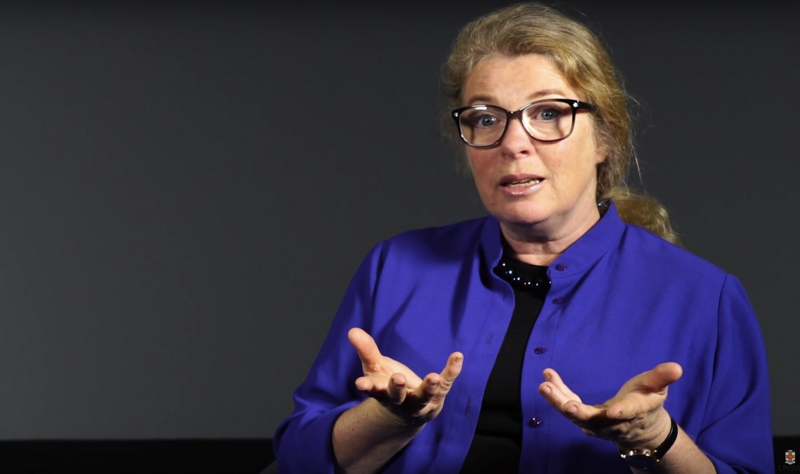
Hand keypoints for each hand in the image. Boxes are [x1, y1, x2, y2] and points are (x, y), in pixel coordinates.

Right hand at [348, 328, 462, 426]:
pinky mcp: (437, 397)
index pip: (374, 391)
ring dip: (428, 388)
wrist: (407, 414)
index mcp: (382, 393)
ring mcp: (420, 402)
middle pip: (398, 397)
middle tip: (398, 379)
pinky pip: (446, 385)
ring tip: (433, 377)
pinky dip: (452, 371)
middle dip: (398, 389)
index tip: (360, 384)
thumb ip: (366, 350)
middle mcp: (400, 401)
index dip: (368, 387)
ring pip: (424, 397)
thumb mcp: (375, 368)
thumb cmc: (388, 386)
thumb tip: (352, 330)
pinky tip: (457, 356)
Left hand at [538, 363, 681, 448]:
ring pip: (576, 415)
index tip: (612, 411)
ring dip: (559, 400)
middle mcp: (613, 421)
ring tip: (544, 386)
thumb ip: (662, 377)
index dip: (621, 413)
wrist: (639, 429)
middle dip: (579, 413)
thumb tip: (677, 367)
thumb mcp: (657, 389)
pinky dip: (557, 393)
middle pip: (594, 419)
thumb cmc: (648, 402)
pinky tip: (547, 377)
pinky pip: (569, 406)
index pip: (628, 413)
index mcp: (634, 411)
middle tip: (564, 404)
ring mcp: (597, 423)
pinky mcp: (584, 418)